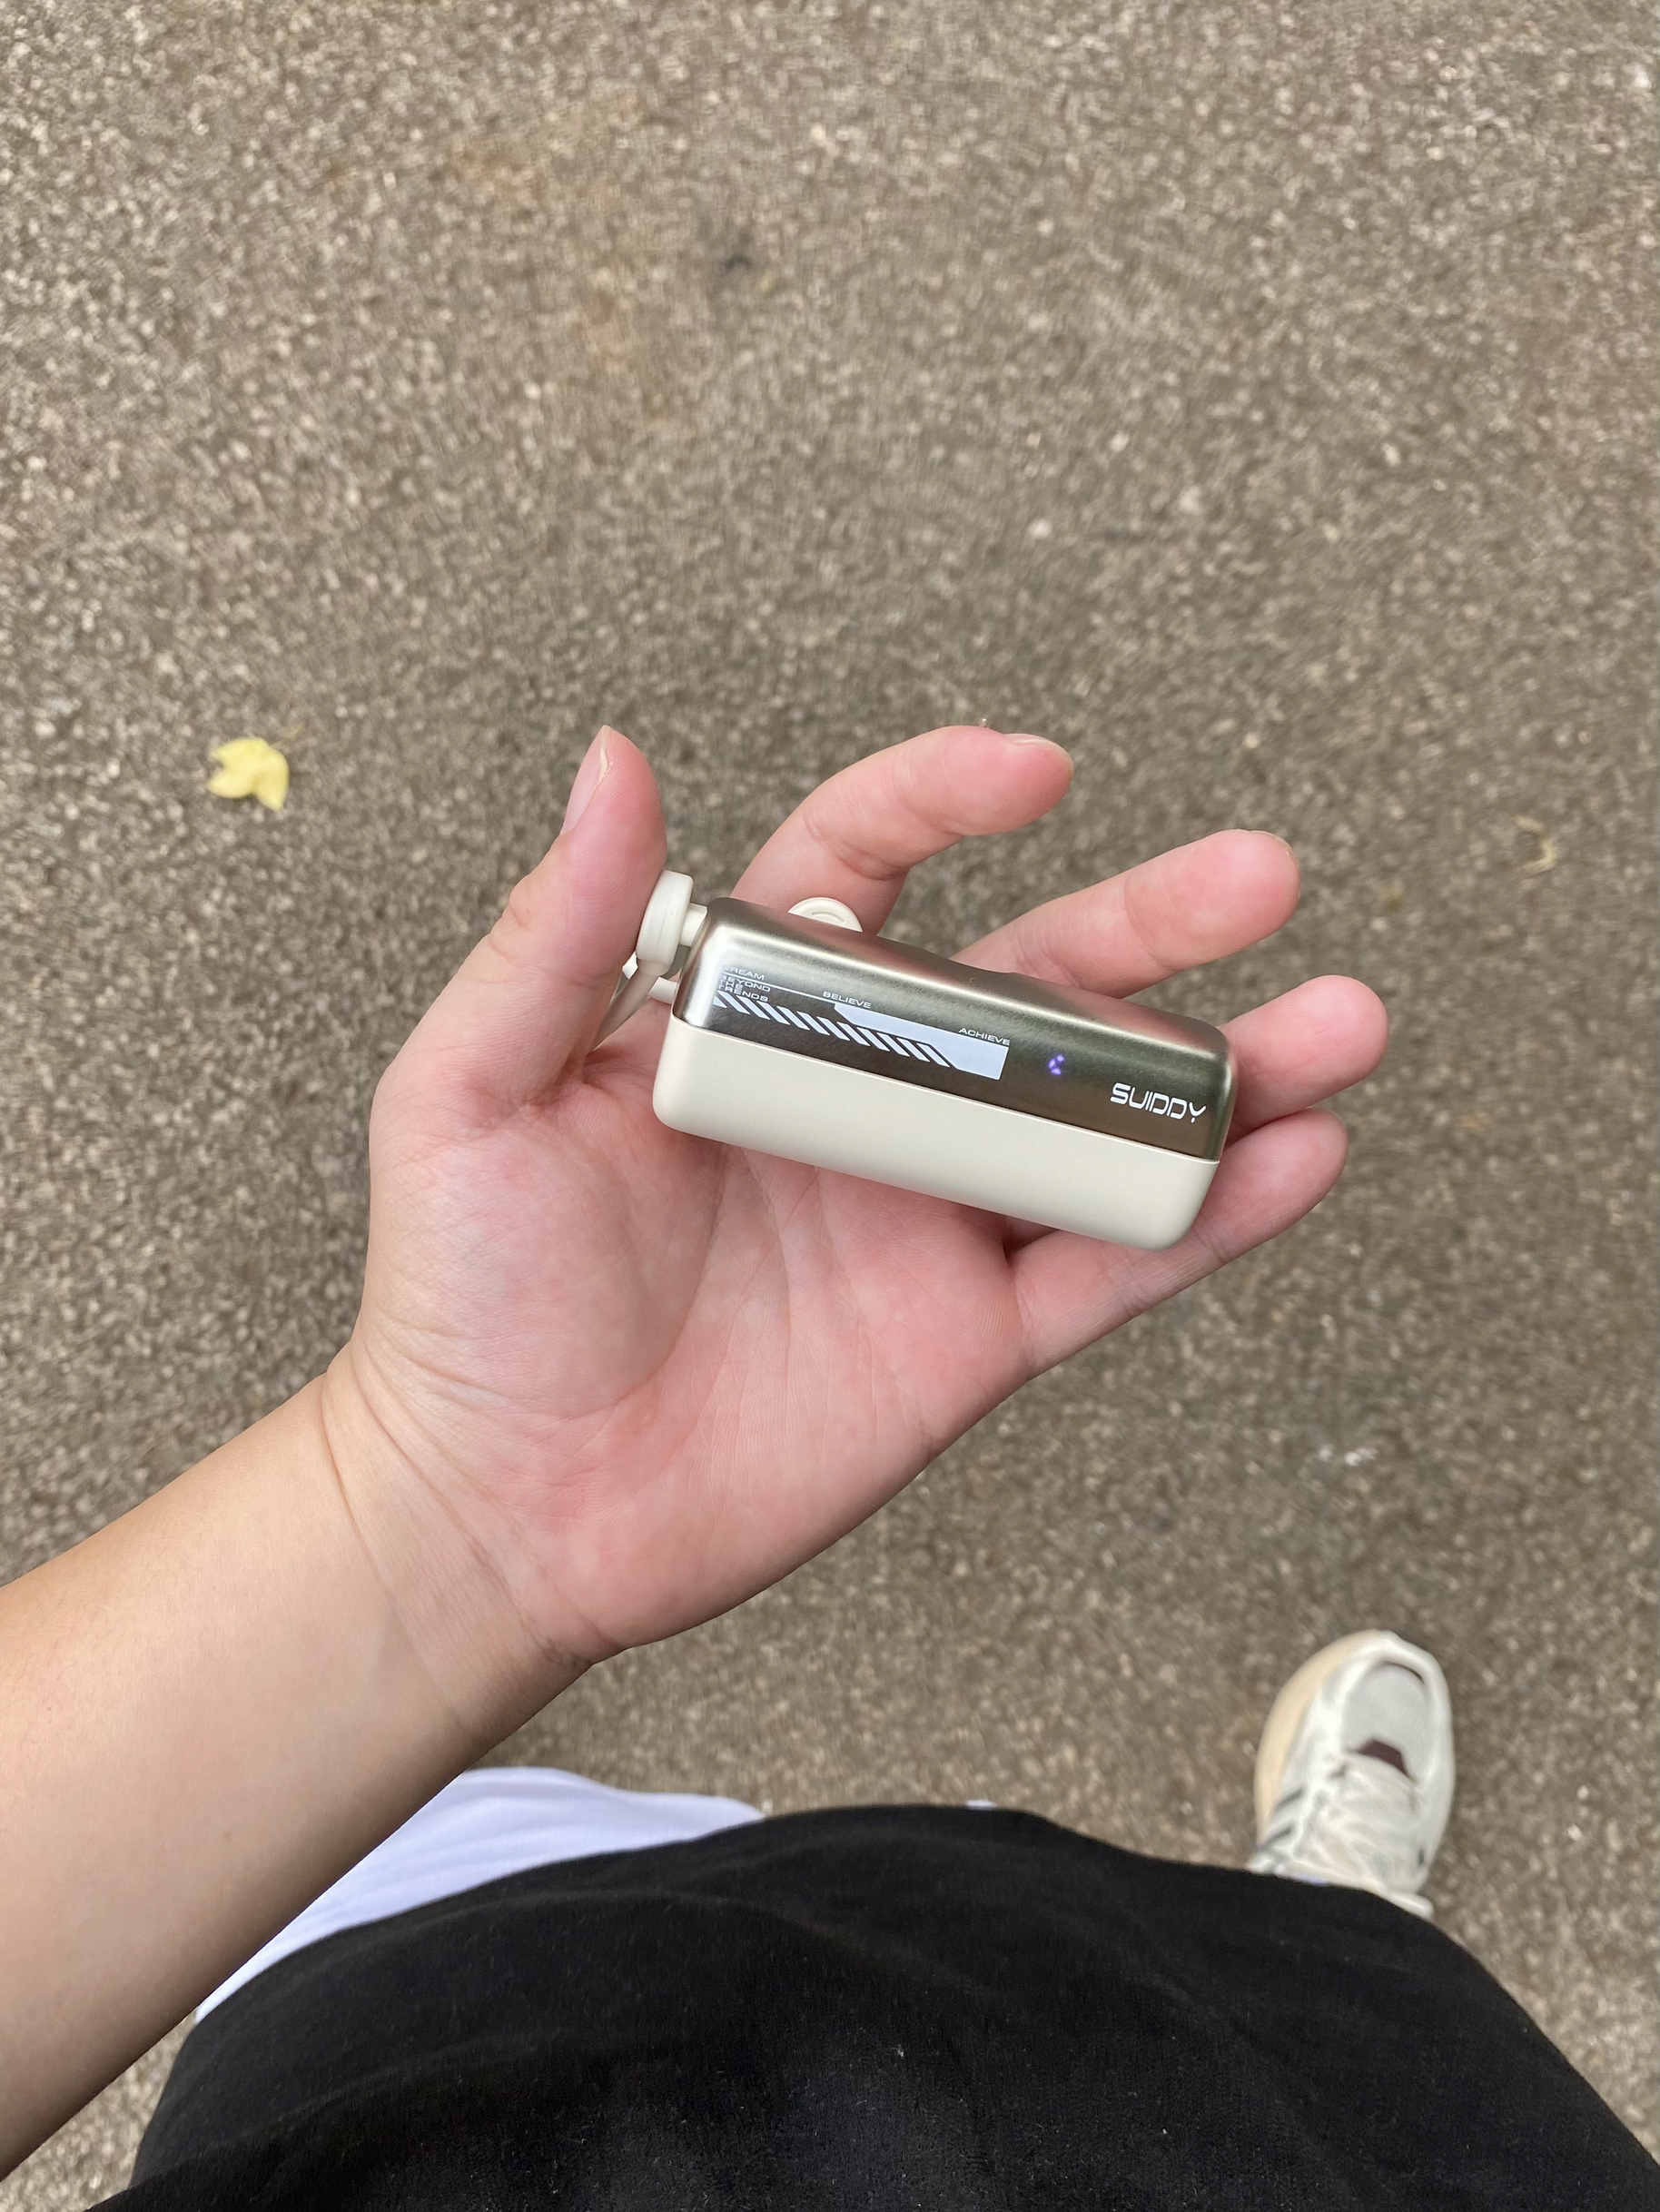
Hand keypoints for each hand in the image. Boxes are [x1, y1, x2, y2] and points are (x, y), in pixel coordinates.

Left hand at [324, 726, 1385, 1740]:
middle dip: (1153, 925)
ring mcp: (925, 1220)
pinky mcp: (968, 1337)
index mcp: (751, 1024)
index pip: (869, 873)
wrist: (504, 1509)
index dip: (946, 802)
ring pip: (1099, 1123)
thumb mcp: (472, 1093)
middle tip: (1259, 877)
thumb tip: (612, 760)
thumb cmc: (465, 1300)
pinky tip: (1291, 1163)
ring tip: (1341, 1026)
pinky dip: (1205, 1219)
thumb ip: (556, 934)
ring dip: (1227, 1071)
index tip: (1034, 772)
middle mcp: (859, 1104)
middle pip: (1029, 986)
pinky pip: (1109, 1265)